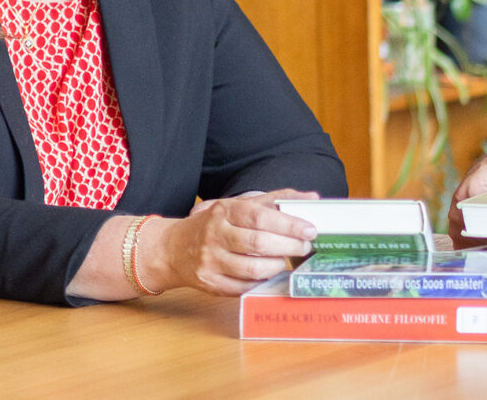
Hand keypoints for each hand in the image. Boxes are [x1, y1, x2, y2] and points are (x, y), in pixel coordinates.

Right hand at [138, 188, 317, 295]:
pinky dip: (260, 281)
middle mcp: (214, 235)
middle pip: (258, 243)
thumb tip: (312, 199)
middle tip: (304, 246)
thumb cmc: (215, 224)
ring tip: (284, 259)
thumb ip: (276, 200)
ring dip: (276, 265)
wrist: (175, 248)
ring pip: (252, 269)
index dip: (288, 224)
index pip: (260, 217)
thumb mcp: (240, 205)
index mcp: (224, 211)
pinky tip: (266, 272)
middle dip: (288, 246)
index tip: (310, 229)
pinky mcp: (209, 283)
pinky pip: (243, 287)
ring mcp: (210, 261)